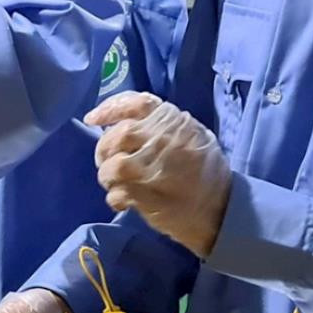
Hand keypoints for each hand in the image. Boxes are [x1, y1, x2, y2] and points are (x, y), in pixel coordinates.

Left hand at [88, 91, 229, 255]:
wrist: (220, 210)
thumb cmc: (204, 171)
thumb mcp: (193, 135)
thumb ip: (163, 124)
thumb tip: (123, 120)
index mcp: (174, 121)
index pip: (135, 103)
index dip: (109, 108)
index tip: (92, 118)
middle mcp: (162, 140)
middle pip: (117, 135)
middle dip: (104, 149)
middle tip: (106, 161)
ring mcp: (152, 168)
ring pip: (111, 165)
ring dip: (107, 176)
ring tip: (116, 184)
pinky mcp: (146, 196)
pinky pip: (116, 193)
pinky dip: (115, 198)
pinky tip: (125, 202)